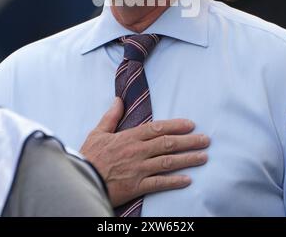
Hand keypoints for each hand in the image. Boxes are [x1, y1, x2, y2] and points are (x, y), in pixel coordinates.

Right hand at [80, 98, 209, 206]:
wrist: (80, 180)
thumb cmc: (89, 156)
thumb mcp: (98, 132)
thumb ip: (111, 116)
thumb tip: (118, 99)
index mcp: (129, 137)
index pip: (157, 128)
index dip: (176, 126)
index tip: (191, 124)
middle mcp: (137, 151)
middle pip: (168, 144)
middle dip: (189, 141)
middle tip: (206, 140)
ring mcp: (138, 169)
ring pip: (168, 162)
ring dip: (188, 159)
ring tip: (203, 157)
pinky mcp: (136, 186)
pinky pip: (159, 183)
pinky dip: (174, 181)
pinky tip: (188, 180)